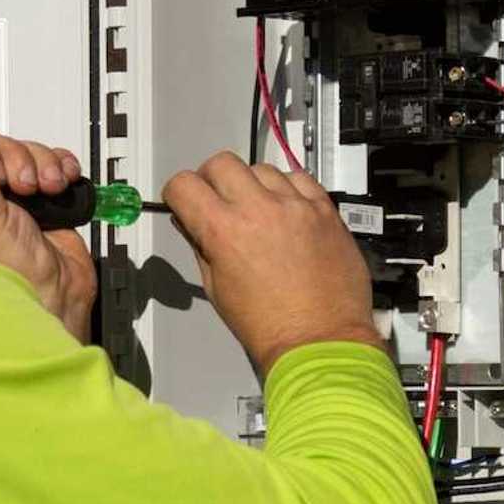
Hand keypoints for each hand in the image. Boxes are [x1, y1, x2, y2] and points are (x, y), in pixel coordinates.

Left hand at [0, 115, 96, 341]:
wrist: (56, 303)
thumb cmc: (8, 279)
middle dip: (16, 158)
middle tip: (26, 184)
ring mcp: (7, 200)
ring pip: (22, 154)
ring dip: (42, 163)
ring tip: (48, 189)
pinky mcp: (39, 202)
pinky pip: (48, 166)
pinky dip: (60, 168)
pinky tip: (62, 183)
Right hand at [163, 153, 381, 374]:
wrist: (319, 340)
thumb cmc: (269, 326)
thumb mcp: (217, 288)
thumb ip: (201, 246)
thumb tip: (192, 222)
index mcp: (224, 231)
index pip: (184, 185)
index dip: (178, 193)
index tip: (185, 200)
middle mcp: (259, 210)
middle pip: (222, 163)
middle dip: (211, 179)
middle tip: (218, 200)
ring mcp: (295, 206)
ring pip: (262, 168)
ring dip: (252, 184)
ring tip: (258, 211)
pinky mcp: (325, 210)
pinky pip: (300, 179)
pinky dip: (288, 189)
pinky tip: (287, 210)